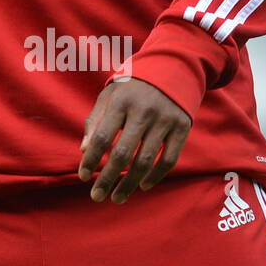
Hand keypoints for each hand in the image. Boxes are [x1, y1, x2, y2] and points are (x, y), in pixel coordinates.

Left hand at [77, 76, 191, 203]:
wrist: (172, 68)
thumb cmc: (133, 87)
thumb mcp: (110, 95)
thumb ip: (95, 121)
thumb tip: (84, 151)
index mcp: (120, 102)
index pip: (102, 137)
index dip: (91, 160)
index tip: (83, 177)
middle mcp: (143, 111)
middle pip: (123, 153)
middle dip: (108, 179)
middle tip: (97, 197)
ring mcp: (164, 120)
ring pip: (145, 160)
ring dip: (130, 184)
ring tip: (117, 198)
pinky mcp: (182, 128)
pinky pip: (169, 159)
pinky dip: (156, 176)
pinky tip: (143, 186)